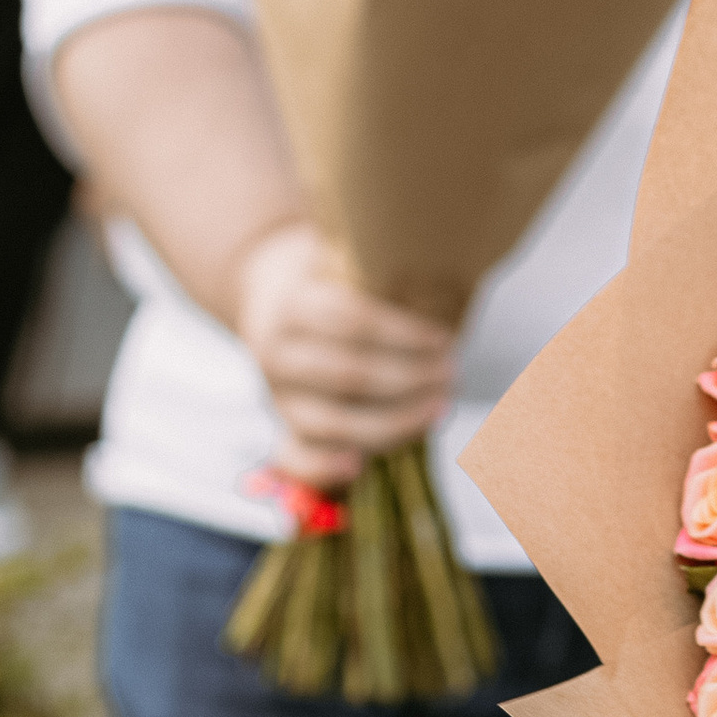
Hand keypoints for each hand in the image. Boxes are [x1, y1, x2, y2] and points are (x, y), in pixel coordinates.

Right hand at [229, 221, 456, 483]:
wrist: (263, 283)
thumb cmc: (327, 267)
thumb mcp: (341, 249)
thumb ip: (379, 257)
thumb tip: (451, 255)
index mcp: (295, 303)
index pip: (351, 321)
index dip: (403, 333)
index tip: (445, 337)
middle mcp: (277, 351)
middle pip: (348, 376)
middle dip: (409, 379)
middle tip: (453, 371)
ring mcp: (277, 393)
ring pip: (331, 422)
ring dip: (393, 423)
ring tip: (440, 407)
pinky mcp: (282, 422)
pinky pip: (293, 456)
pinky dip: (321, 468)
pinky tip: (358, 466)